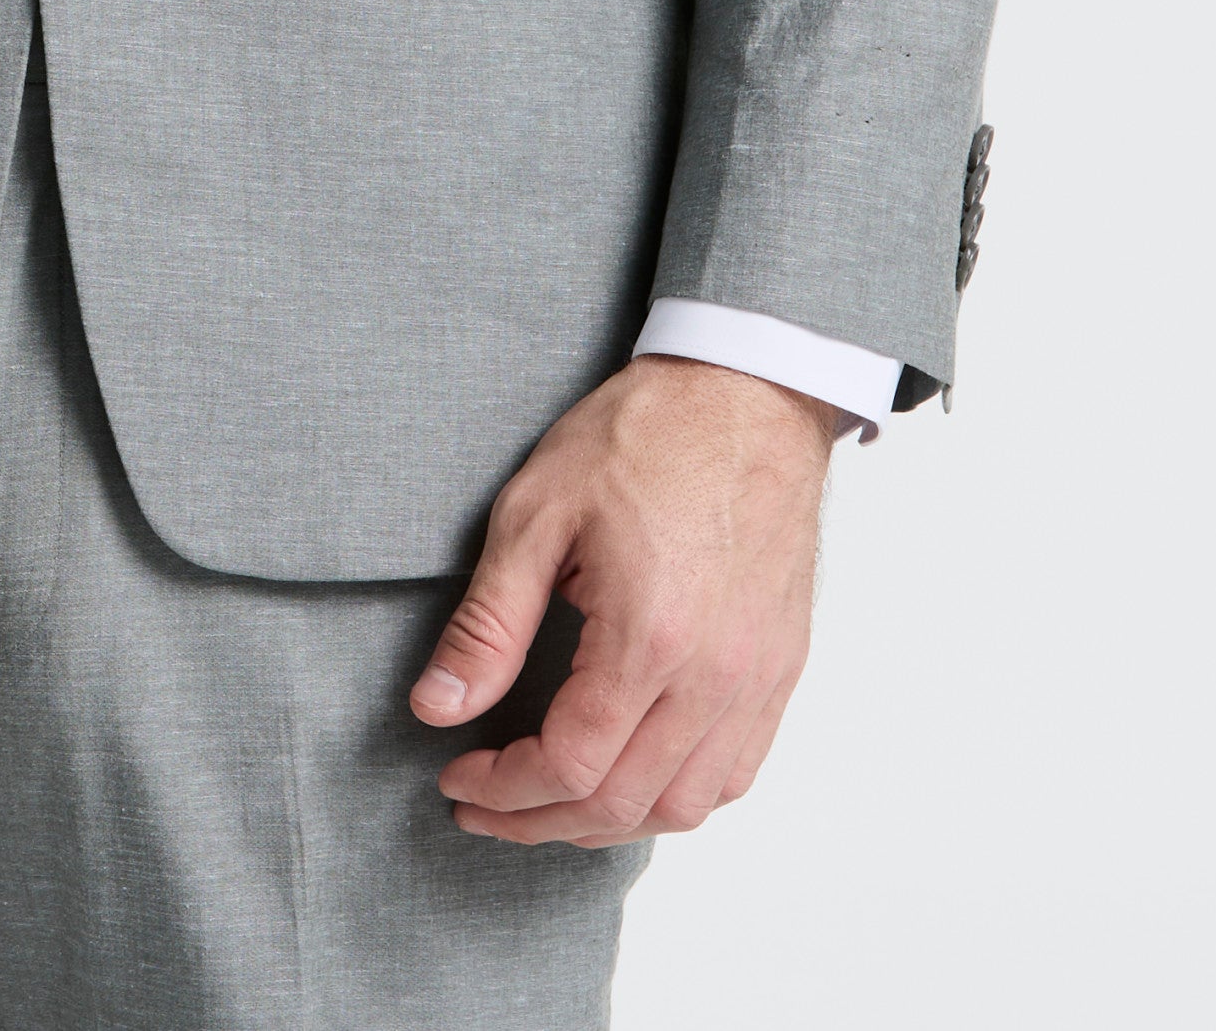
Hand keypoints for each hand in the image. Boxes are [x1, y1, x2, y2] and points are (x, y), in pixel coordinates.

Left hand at [409, 354, 834, 845]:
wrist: (747, 392)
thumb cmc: (644, 436)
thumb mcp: (537, 512)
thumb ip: (488, 624)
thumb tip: (435, 708)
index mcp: (650, 638)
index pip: (569, 766)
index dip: (504, 788)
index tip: (457, 776)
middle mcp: (715, 677)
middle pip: (622, 804)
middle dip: (539, 820)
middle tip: (485, 803)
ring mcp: (757, 679)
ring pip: (684, 806)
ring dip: (608, 822)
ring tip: (548, 802)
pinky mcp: (781, 668)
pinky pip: (734, 774)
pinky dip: (675, 797)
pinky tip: (630, 776)